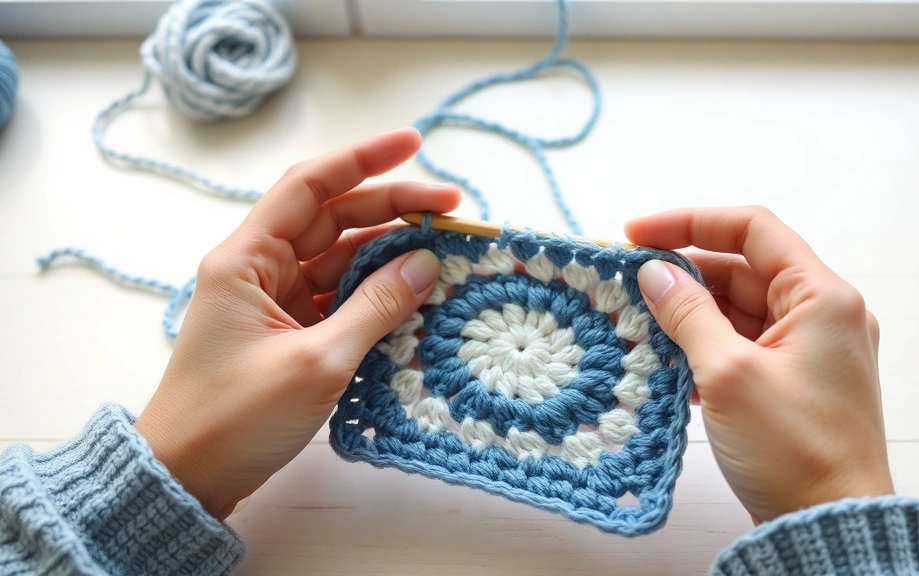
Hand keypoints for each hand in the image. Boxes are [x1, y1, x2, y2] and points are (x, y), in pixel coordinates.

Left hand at [134, 128, 460, 519]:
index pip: (310, 186)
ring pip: (342, 259)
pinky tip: (415, 296)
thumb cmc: (234, 418)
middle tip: (452, 213)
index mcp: (247, 259)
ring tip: (444, 254)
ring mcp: (276, 303)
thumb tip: (426, 265)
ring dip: (390, 255)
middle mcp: (260, 269)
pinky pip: (341, 298)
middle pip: (334, 219)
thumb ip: (375, 308)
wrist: (188, 478)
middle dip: (392, 210)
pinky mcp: (289, 334)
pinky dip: (377, 295)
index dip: (364, 159)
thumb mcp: (316, 362)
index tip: (415, 144)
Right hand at [626, 206, 893, 523]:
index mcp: (822, 297)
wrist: (831, 525)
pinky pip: (743, 345)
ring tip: (640, 327)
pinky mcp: (795, 383)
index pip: (751, 230)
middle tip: (628, 284)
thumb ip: (688, 313)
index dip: (689, 223)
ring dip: (690, 314)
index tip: (637, 233)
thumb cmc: (794, 450)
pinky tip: (669, 364)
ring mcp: (810, 350)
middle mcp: (823, 315)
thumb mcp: (728, 373)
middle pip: (742, 270)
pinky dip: (706, 347)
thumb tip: (654, 273)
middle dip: (683, 275)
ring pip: (739, 310)